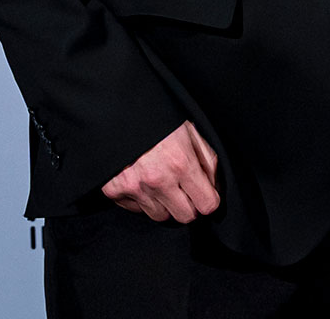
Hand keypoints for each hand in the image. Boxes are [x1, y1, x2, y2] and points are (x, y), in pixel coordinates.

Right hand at [101, 120, 219, 222]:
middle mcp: (158, 180)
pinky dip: (142, 200)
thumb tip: (214, 186)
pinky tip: (142, 181)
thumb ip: (207, 160)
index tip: (205, 195)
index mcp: (181, 163)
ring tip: (161, 182)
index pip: (207, 204)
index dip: (208, 200)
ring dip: (165, 204)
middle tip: (184, 191)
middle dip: (189, 206)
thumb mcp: (190, 131)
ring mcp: (135, 188)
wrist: (117, 113)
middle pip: (185, 216)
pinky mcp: (115, 191)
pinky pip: (136, 210)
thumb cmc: (157, 119)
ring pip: (160, 216)